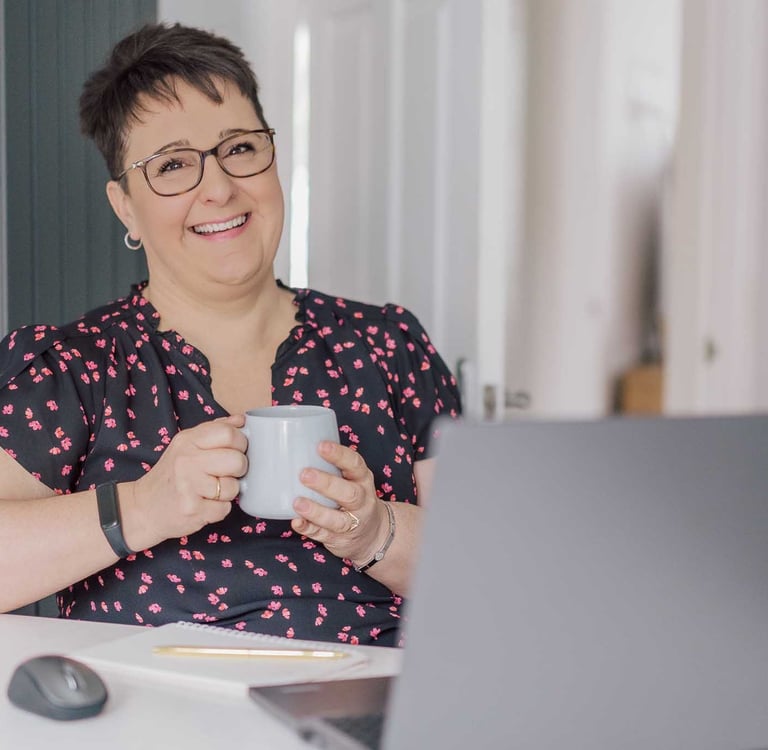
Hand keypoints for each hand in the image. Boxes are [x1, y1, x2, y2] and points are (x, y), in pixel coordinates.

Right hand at [125, 414, 247, 547]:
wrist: (142, 508)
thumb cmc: (171, 476)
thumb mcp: (187, 445)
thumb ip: (214, 430)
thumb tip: (240, 420)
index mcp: (188, 440)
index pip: (229, 433)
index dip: (240, 443)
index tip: (235, 450)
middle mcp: (187, 460)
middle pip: (237, 460)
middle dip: (238, 470)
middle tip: (225, 474)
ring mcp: (188, 486)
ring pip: (233, 487)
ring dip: (227, 493)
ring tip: (209, 491)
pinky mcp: (192, 509)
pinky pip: (225, 509)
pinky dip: (218, 510)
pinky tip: (204, 505)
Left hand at [291, 441, 388, 566]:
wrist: (375, 534)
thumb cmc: (354, 497)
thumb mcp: (353, 479)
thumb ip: (332, 467)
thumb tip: (296, 445)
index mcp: (363, 480)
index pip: (355, 464)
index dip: (339, 455)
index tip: (321, 446)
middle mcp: (362, 501)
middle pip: (349, 493)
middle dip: (326, 483)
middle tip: (304, 474)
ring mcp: (352, 523)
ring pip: (336, 519)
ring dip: (316, 511)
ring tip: (297, 502)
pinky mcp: (339, 539)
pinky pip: (323, 535)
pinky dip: (308, 528)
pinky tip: (296, 522)